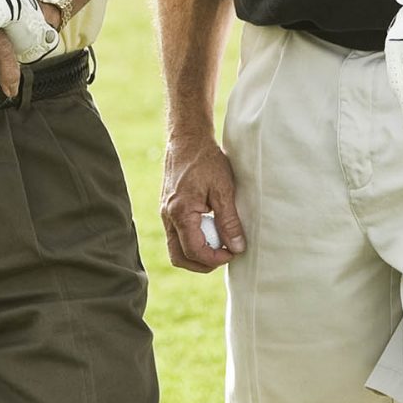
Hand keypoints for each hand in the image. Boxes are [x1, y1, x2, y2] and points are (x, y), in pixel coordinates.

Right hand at [160, 134, 244, 273]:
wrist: (187, 139)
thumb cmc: (206, 160)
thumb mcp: (223, 188)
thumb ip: (229, 220)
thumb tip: (236, 247)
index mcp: (180, 212)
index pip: (194, 252)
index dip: (215, 259)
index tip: (233, 253)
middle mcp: (168, 216)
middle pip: (179, 257)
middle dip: (203, 264)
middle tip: (225, 255)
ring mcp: (165, 213)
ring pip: (176, 248)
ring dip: (197, 253)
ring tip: (219, 243)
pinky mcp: (168, 209)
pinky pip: (176, 235)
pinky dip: (192, 240)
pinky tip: (210, 229)